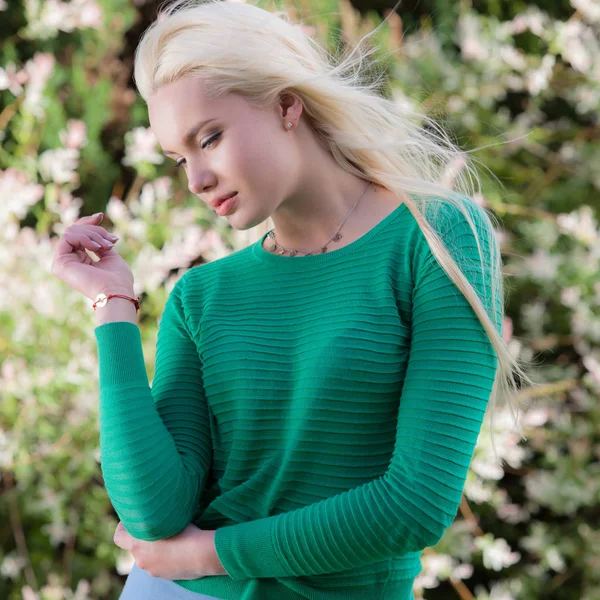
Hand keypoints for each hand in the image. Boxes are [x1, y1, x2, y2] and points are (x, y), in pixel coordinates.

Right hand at [51, 212, 133, 300]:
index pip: (78, 234)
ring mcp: (62, 262)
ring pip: (71, 231)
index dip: (88, 223)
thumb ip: (99, 241)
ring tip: (106, 246)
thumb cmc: (118, 278)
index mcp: (79, 260)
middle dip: (95, 230)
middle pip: (74, 230)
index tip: (100, 216)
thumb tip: (95, 222)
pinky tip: (96, 248)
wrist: (116, 291)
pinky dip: (85, 238)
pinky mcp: (59, 263)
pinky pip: (68, 237)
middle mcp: (68, 261)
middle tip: (111, 240)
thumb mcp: (110, 254)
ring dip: (93, 234)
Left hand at [113, 522, 228, 579]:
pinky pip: (159, 564)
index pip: (118, 537)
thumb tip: (154, 510)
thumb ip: (155, 519)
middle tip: (156, 526)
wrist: (201, 554)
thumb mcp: (168, 518)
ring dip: (154, 549)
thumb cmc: (186, 531)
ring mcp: (151, 570)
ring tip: (170, 538)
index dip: (122, 528)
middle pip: (136, 546)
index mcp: (137, 544)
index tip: (133, 519)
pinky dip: (164, 558)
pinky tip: (177, 550)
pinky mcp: (163, 576)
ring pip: (148, 556)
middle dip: (143, 537)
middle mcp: (140, 559)